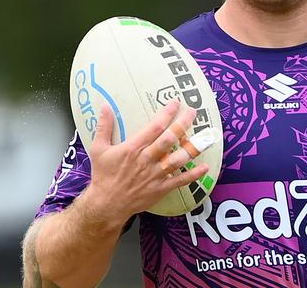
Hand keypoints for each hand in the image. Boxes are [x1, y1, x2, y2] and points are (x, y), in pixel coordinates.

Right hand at [83, 100, 208, 225]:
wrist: (106, 204)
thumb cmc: (103, 175)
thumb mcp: (99, 149)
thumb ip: (104, 126)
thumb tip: (104, 106)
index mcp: (133, 148)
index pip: (154, 127)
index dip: (166, 113)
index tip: (175, 103)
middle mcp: (147, 159)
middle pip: (169, 139)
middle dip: (183, 124)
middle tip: (193, 112)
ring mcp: (156, 174)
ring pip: (178, 159)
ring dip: (193, 148)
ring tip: (207, 137)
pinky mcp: (161, 188)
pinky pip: (180, 180)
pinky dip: (194, 174)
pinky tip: (205, 167)